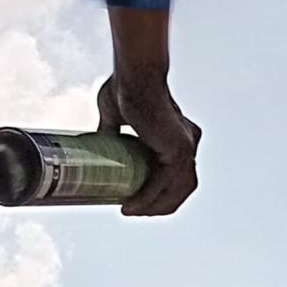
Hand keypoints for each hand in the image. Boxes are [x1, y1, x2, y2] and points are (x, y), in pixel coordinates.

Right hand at [97, 72, 200, 215]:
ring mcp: (186, 146)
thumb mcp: (115, 117)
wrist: (134, 74)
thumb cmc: (126, 87)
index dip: (160, 191)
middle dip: (160, 205)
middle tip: (134, 211)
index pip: (176, 173)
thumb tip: (99, 144)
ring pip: (176, 190)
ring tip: (131, 212)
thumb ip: (112, 131)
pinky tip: (131, 206)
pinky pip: (164, 183)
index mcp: (179, 135)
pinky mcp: (178, 150)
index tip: (136, 199)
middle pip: (181, 187)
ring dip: (155, 206)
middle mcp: (188, 142)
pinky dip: (148, 198)